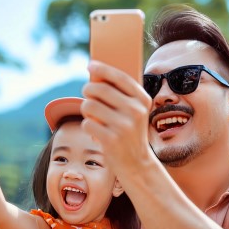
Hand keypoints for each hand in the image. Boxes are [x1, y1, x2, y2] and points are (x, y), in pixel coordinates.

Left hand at [81, 61, 153, 176]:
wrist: (137, 164)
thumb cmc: (130, 132)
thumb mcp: (134, 112)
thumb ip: (121, 95)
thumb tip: (96, 75)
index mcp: (142, 100)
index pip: (120, 77)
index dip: (103, 69)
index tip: (91, 65)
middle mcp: (135, 111)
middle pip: (99, 89)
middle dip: (88, 89)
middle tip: (87, 93)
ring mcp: (123, 126)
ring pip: (89, 106)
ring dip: (86, 109)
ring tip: (92, 115)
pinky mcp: (110, 140)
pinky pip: (86, 124)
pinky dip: (88, 126)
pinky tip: (96, 131)